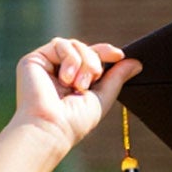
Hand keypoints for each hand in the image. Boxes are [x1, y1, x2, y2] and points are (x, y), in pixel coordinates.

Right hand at [10, 39, 136, 157]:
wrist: (52, 126)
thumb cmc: (76, 120)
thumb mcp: (103, 97)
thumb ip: (117, 78)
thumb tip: (136, 62)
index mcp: (75, 80)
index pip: (92, 57)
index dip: (105, 52)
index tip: (119, 55)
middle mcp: (60, 71)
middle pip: (85, 48)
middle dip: (95, 61)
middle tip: (93, 80)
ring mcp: (47, 64)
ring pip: (74, 44)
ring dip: (84, 62)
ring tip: (79, 85)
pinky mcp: (34, 59)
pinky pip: (60, 44)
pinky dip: (70, 59)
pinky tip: (66, 79)